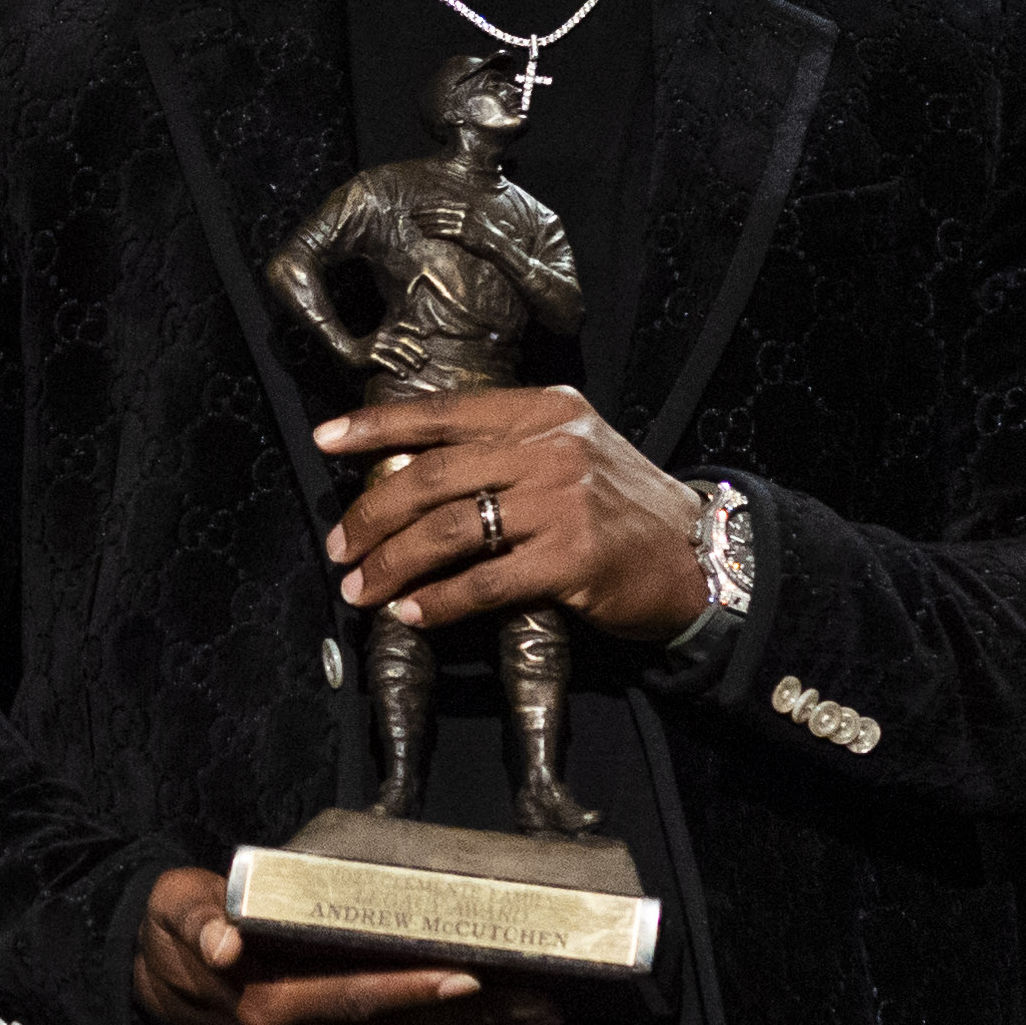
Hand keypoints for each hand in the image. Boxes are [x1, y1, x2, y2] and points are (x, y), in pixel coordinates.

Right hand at [131, 866, 552, 1024]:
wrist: (149, 985)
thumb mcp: (176, 911)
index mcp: (265, 1006)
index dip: (412, 989)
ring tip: (535, 1010)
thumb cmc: (177, 932)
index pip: (352, 995)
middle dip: (471, 1017)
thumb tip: (223, 943)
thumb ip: (199, 921)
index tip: (468, 975)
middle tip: (536, 993)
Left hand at [314, 387, 705, 642]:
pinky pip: (485, 582)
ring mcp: (564, 501)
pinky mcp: (573, 558)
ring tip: (362, 589)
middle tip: (339, 547)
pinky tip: (412, 613)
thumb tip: (410, 470)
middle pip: (434, 475)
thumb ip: (505, 450)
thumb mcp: (571, 451)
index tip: (327, 441)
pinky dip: (440, 601)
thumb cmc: (622, 508)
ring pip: (450, 530)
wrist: (698, 554)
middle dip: (372, 514)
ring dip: (394, 564)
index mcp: (544, 411)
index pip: (445, 411)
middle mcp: (553, 446)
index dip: (378, 426)